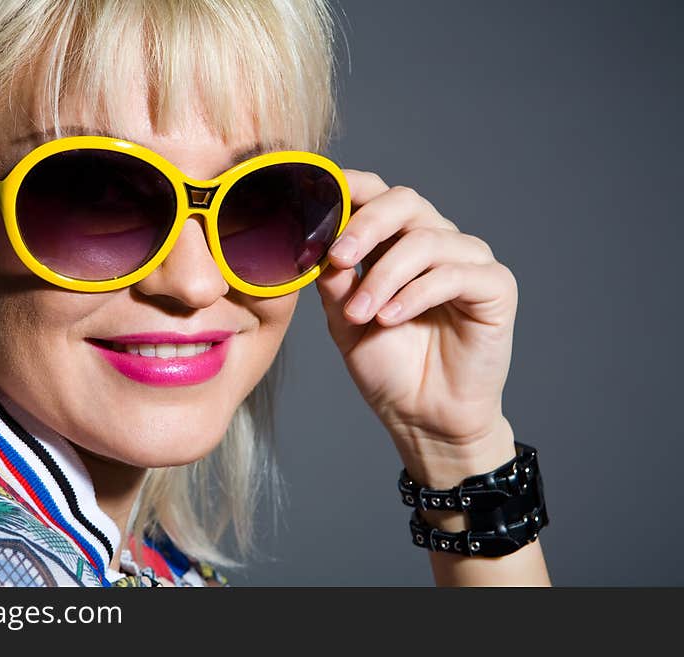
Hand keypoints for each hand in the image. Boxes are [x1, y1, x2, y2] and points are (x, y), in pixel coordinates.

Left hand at [315, 171, 519, 486]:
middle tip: (338, 258)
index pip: (377, 195)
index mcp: (397, 243)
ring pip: (426, 240)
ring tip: (360, 314)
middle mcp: (434, 242)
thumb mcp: (345, 320)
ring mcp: (467, 262)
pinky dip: (417, 293)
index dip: (349, 188)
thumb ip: (334, 281)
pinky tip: (390, 318)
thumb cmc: (387, 367)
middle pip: (405, 202)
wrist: (422, 417)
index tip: (315, 201)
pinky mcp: (495, 288)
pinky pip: (455, 274)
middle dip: (365, 225)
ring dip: (384, 276)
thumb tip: (314, 242)